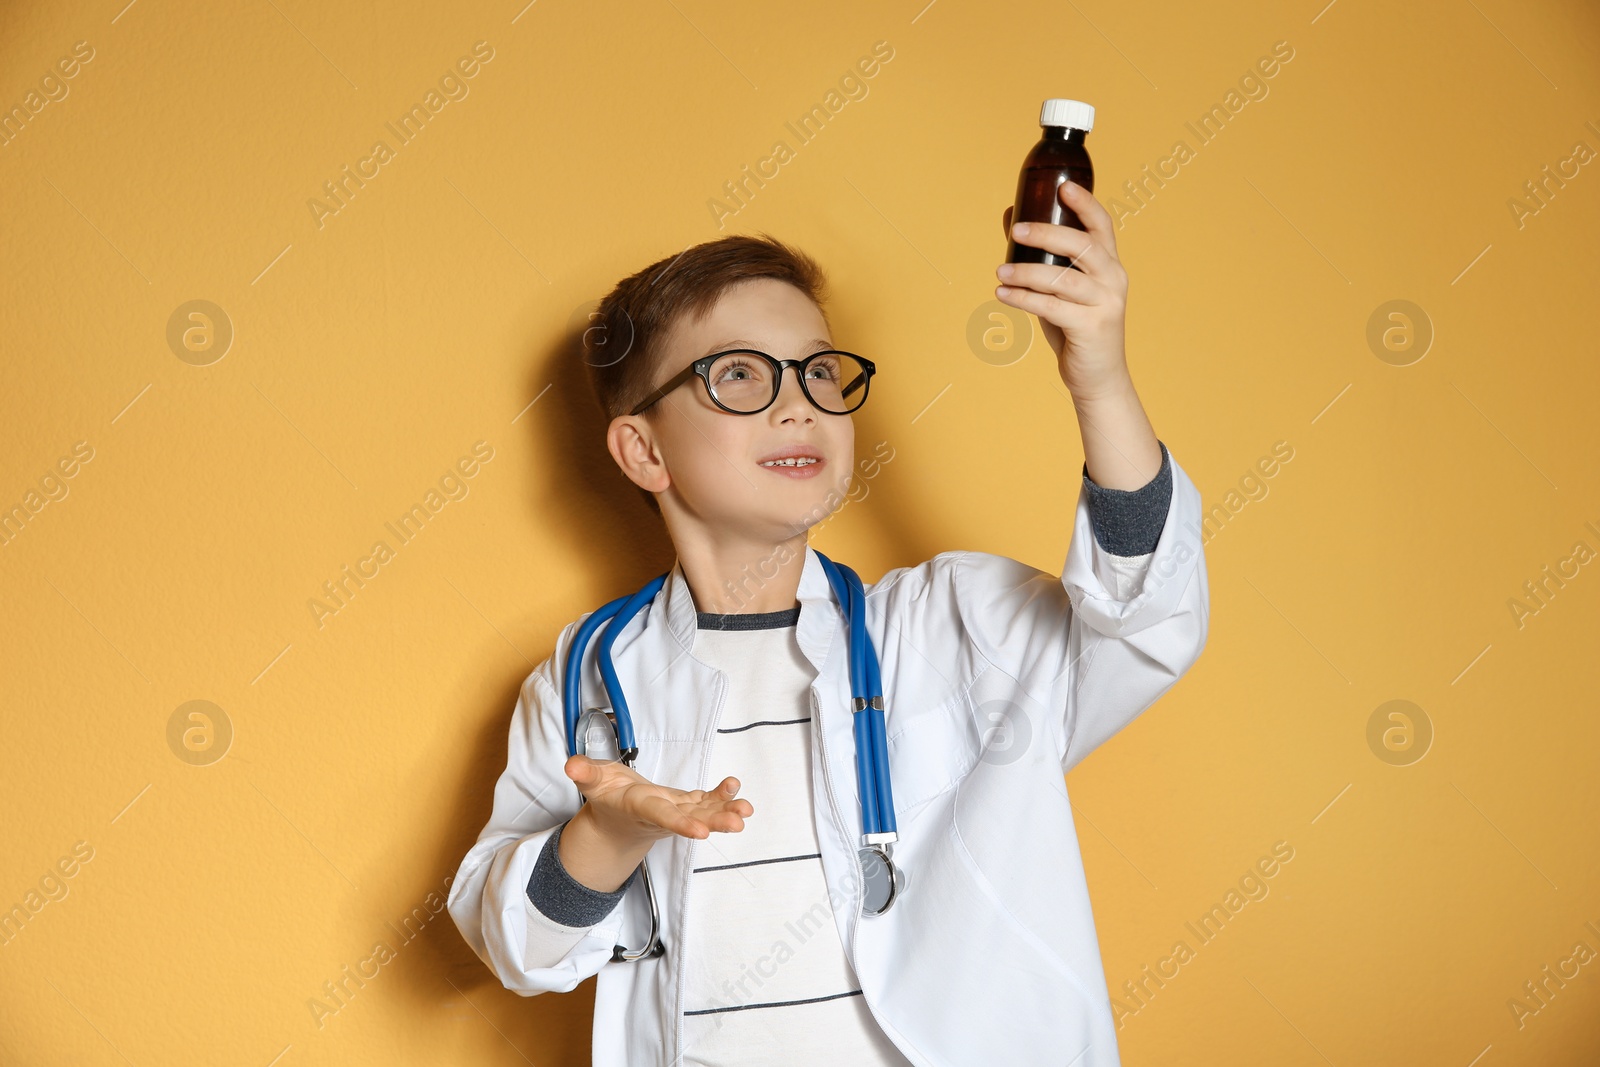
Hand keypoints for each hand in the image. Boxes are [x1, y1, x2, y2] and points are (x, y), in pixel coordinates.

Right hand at [564, 754, 752, 846]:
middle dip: (715, 821)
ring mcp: (676, 811)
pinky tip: (736, 790)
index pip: (662, 816)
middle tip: (738, 823)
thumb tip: (572, 765)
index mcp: (640, 808)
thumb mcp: (592, 782)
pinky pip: (705, 801)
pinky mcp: (684, 804)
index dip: (682, 823)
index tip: (701, 831)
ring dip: (726, 811)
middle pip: (691, 818)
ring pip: (704, 812)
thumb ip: (585, 773)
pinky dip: (721, 796)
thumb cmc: (606, 797)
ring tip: (747, 810)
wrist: (615, 818)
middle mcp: (662, 813)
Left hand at [997, 183, 1129, 402]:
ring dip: (1027, 273)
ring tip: (999, 272)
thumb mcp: (1061, 291)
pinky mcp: (1092, 328)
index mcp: (1109, 265)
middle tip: (1016, 231)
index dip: (1086, 204)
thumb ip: (1043, 260)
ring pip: (1063, 279)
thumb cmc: (1076, 329)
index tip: (1064, 187)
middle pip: (1082, 246)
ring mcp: (1105, 304)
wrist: (1097, 377)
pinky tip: (1003, 294)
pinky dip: (1024, 299)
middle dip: (1047, 234)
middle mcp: (1113, 280)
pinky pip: (1052, 307)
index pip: (1103, 226)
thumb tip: (1011, 220)